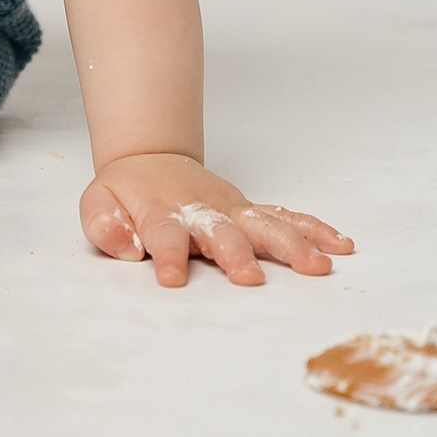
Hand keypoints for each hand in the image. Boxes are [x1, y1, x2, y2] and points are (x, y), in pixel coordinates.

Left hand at [80, 154, 352, 287]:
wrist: (150, 158)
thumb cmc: (126, 192)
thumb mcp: (97, 203)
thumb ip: (105, 224)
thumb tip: (127, 245)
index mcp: (161, 211)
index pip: (164, 233)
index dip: (166, 254)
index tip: (170, 277)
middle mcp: (203, 209)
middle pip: (221, 232)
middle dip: (236, 254)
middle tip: (250, 279)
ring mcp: (231, 209)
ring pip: (264, 224)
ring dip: (291, 245)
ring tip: (317, 265)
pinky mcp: (250, 210)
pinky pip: (285, 217)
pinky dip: (313, 229)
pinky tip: (338, 244)